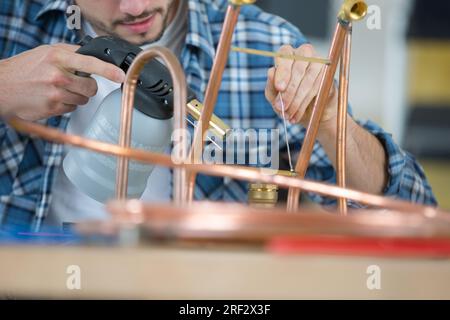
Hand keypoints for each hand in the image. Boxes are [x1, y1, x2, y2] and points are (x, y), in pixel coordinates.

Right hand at [0, 43, 125, 120]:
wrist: (2, 86)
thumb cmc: (24, 68)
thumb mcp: (47, 52)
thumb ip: (71, 53)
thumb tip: (94, 56)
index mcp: (58, 57)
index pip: (91, 63)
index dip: (109, 70)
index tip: (121, 76)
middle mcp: (58, 76)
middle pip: (92, 87)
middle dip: (87, 86)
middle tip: (74, 82)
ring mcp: (56, 94)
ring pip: (84, 99)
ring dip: (76, 95)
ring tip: (59, 89)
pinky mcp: (53, 109)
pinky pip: (72, 108)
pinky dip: (67, 104)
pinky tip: (53, 98)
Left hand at [265, 44, 337, 127]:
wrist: (307, 112)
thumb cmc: (287, 98)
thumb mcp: (273, 95)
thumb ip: (270, 85)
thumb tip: (271, 72)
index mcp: (287, 53)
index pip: (285, 54)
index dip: (282, 71)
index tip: (279, 88)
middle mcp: (303, 54)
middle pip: (298, 67)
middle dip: (289, 89)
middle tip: (282, 106)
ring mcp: (318, 62)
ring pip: (309, 79)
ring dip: (297, 99)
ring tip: (288, 114)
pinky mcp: (329, 75)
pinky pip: (318, 87)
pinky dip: (306, 103)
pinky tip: (297, 114)